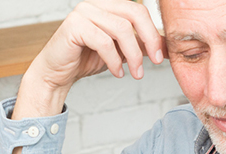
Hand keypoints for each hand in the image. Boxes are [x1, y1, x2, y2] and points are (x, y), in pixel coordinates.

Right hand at [16, 0, 165, 116]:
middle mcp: (95, 3)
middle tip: (154, 62)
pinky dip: (114, 60)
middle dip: (148, 39)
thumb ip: (140, 45)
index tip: (160, 55)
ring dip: (133, 55)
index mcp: (107, 5)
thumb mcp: (121, 51)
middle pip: (134, 14)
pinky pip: (103, 42)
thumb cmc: (86, 59)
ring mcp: (83, 12)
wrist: (57, 73)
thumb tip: (167, 47)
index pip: (138, 10)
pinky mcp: (74, 26)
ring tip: (135, 73)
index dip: (153, 32)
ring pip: (121, 29)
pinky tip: (117, 73)